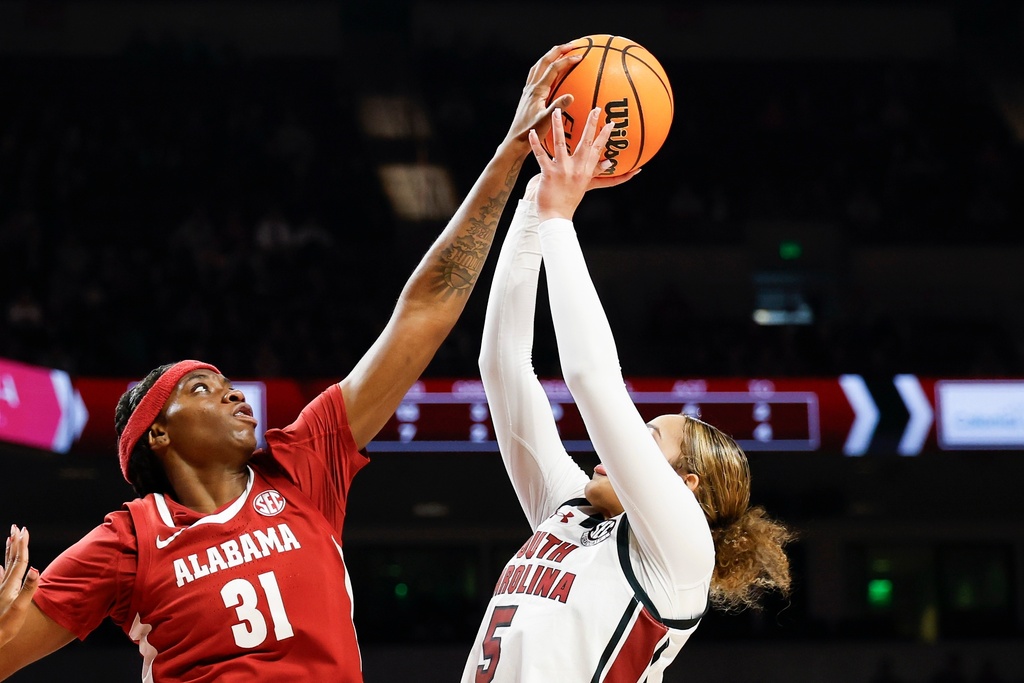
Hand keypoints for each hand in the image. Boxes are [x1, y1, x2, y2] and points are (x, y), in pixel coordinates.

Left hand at [0, 525, 38, 647]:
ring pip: (5, 565)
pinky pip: (0, 578)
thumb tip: (35, 569)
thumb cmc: (5, 626)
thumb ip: (28, 588)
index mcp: (12, 584)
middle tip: (16, 527)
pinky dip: (1, 570)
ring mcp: (0, 590)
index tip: (24, 530)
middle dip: (15, 543)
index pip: (20, 560)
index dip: (22, 545)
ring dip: (9, 552)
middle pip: (11, 559)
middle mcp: (5, 584)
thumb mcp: (19, 608)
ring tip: (9, 539)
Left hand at [502, 44, 579, 154]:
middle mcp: (531, 87)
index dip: (567, 60)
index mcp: (537, 90)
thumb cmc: (530, 133)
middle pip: (544, 61)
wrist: (515, 140)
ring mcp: (529, 91)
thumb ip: (558, 108)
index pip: (553, 69)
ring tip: (562, 52)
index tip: (580, 56)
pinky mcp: (528, 96)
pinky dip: (546, 68)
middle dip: (558, 50)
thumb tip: (571, 96)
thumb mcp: (545, 121)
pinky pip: (537, 76)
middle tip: (573, 44)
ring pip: (539, 66)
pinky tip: (553, 73)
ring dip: (550, 56)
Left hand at [527, 107, 638, 221]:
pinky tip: (532, 133)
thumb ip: (596, 172)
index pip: (599, 150)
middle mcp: (577, 169)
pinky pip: (541, 156)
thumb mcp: (586, 185)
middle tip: (596, 108)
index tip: (612, 123)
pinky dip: (536, 144)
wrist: (556, 216)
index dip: (605, 136)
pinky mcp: (548, 174)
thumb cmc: (568, 200)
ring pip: (561, 144)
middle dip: (591, 125)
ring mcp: (563, 171)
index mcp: (586, 171)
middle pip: (586, 143)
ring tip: (557, 111)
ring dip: (558, 126)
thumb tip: (609, 163)